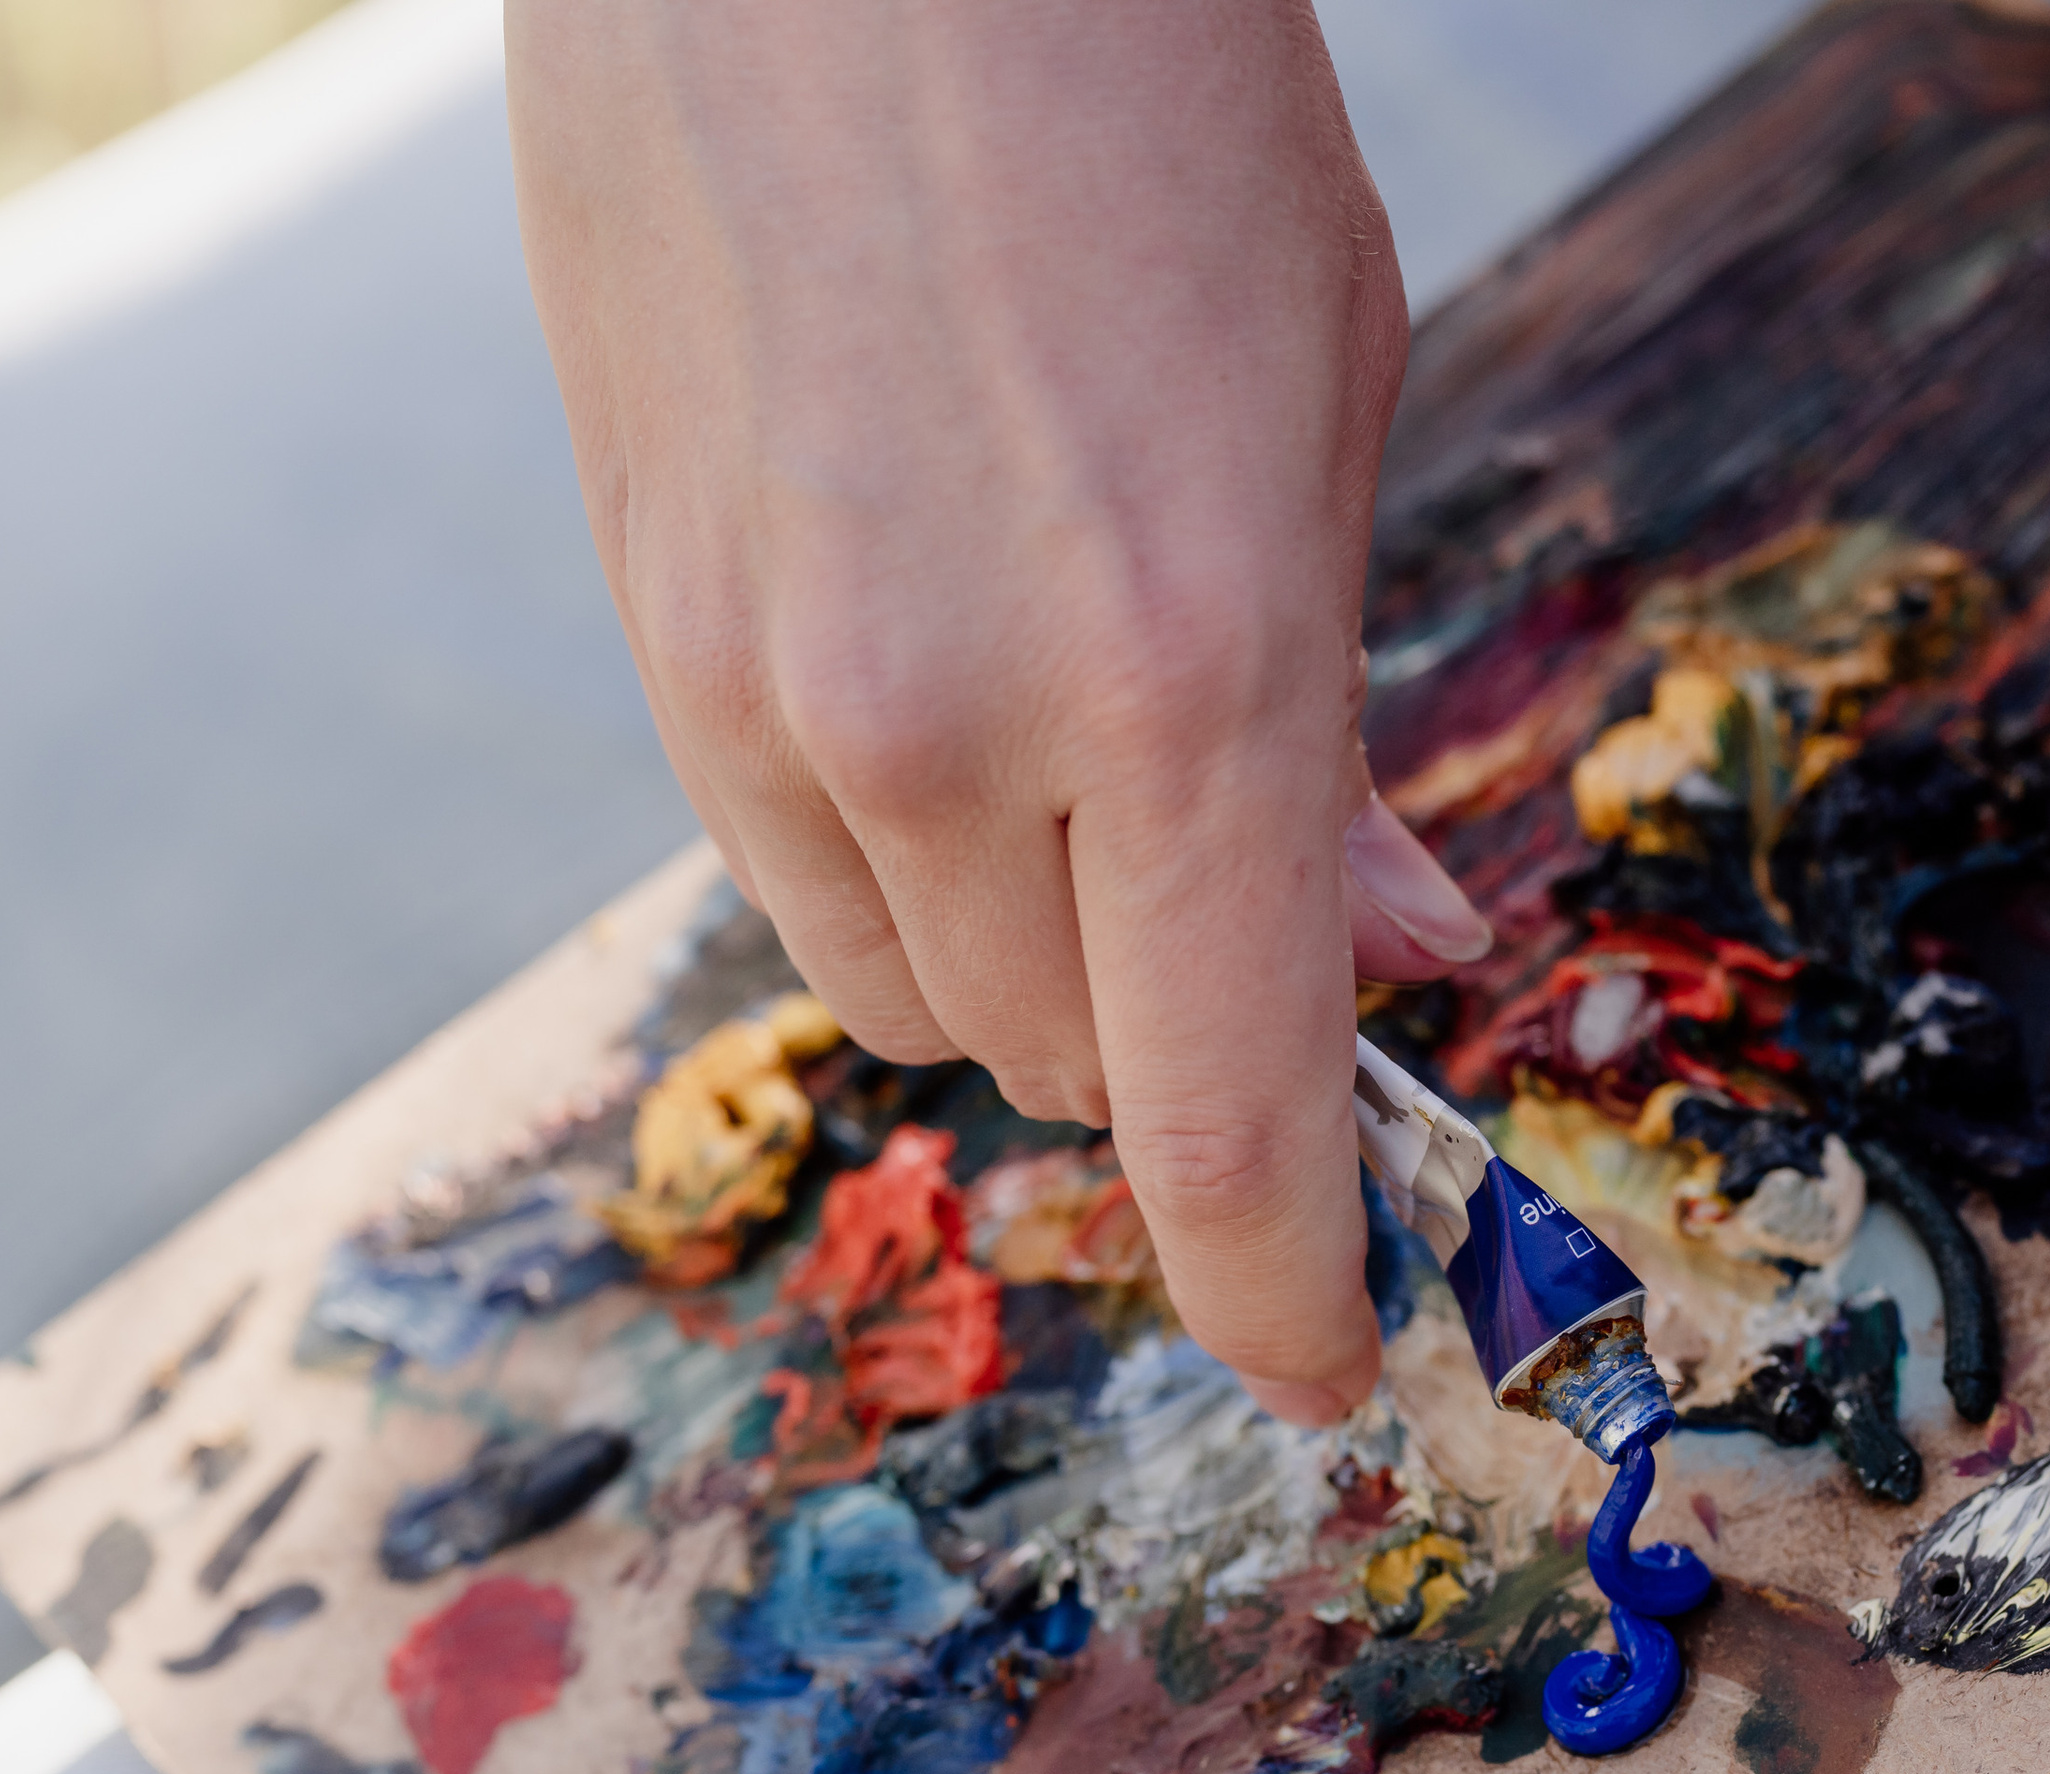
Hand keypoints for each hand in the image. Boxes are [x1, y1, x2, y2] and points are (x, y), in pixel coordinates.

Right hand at [506, 0, 1489, 1423]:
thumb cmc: (1143, 101)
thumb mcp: (1330, 415)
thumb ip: (1336, 742)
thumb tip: (1393, 957)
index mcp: (1185, 672)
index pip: (1226, 1118)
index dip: (1287, 1288)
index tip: (1332, 1365)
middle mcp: (949, 727)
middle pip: (1072, 1075)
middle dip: (1179, 1051)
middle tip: (1234, 930)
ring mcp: (765, 691)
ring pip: (920, 1007)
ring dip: (1031, 972)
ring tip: (1075, 788)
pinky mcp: (650, 638)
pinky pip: (792, 887)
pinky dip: (903, 877)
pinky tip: (939, 721)